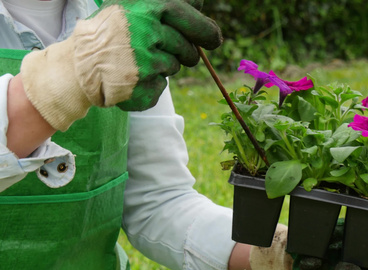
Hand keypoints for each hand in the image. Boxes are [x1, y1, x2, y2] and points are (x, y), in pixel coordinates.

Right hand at [19, 0, 221, 130]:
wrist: (77, 67)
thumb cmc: (109, 34)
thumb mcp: (131, 10)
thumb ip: (164, 9)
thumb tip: (202, 5)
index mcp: (146, 11)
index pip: (188, 18)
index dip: (205, 30)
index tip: (214, 40)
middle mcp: (146, 35)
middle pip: (187, 50)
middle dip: (186, 54)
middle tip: (170, 52)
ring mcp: (145, 63)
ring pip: (174, 68)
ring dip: (164, 67)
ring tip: (138, 62)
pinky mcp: (142, 87)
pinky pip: (161, 87)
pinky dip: (152, 85)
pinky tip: (132, 78)